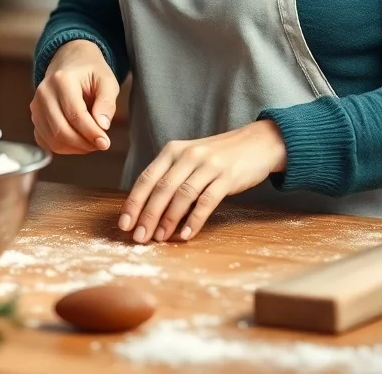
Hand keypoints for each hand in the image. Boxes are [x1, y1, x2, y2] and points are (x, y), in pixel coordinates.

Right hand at [30, 40, 119, 154]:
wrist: (70, 59)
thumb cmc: (90, 70)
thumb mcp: (107, 80)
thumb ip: (107, 102)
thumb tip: (102, 126)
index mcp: (62, 80)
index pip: (75, 115)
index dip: (91, 133)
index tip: (105, 142)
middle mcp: (44, 93)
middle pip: (61, 130)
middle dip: (84, 143)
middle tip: (101, 144)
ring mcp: (36, 106)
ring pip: (53, 140)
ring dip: (75, 148)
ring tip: (92, 142)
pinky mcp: (35, 117)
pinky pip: (46, 141)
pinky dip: (64, 147)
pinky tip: (78, 141)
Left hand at [118, 120, 286, 243]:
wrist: (257, 143)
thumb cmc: (219, 156)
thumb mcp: (190, 159)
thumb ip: (171, 177)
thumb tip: (148, 211)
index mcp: (173, 150)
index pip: (147, 178)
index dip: (134, 202)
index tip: (124, 224)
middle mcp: (188, 155)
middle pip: (161, 189)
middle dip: (147, 215)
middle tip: (138, 238)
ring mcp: (208, 165)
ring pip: (182, 195)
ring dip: (168, 220)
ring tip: (159, 238)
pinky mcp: (227, 176)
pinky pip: (206, 201)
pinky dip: (194, 220)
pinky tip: (185, 235)